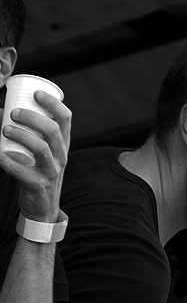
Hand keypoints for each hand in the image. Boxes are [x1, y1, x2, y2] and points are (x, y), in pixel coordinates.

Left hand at [0, 90, 71, 221]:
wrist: (43, 209)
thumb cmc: (38, 175)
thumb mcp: (43, 155)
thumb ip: (29, 134)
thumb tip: (2, 111)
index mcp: (62, 146)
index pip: (66, 119)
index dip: (53, 103)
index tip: (36, 93)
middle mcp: (60, 158)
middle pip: (52, 131)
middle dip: (32, 118)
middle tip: (13, 113)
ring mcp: (51, 172)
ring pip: (41, 149)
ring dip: (22, 135)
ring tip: (5, 129)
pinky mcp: (38, 185)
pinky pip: (22, 171)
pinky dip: (7, 161)